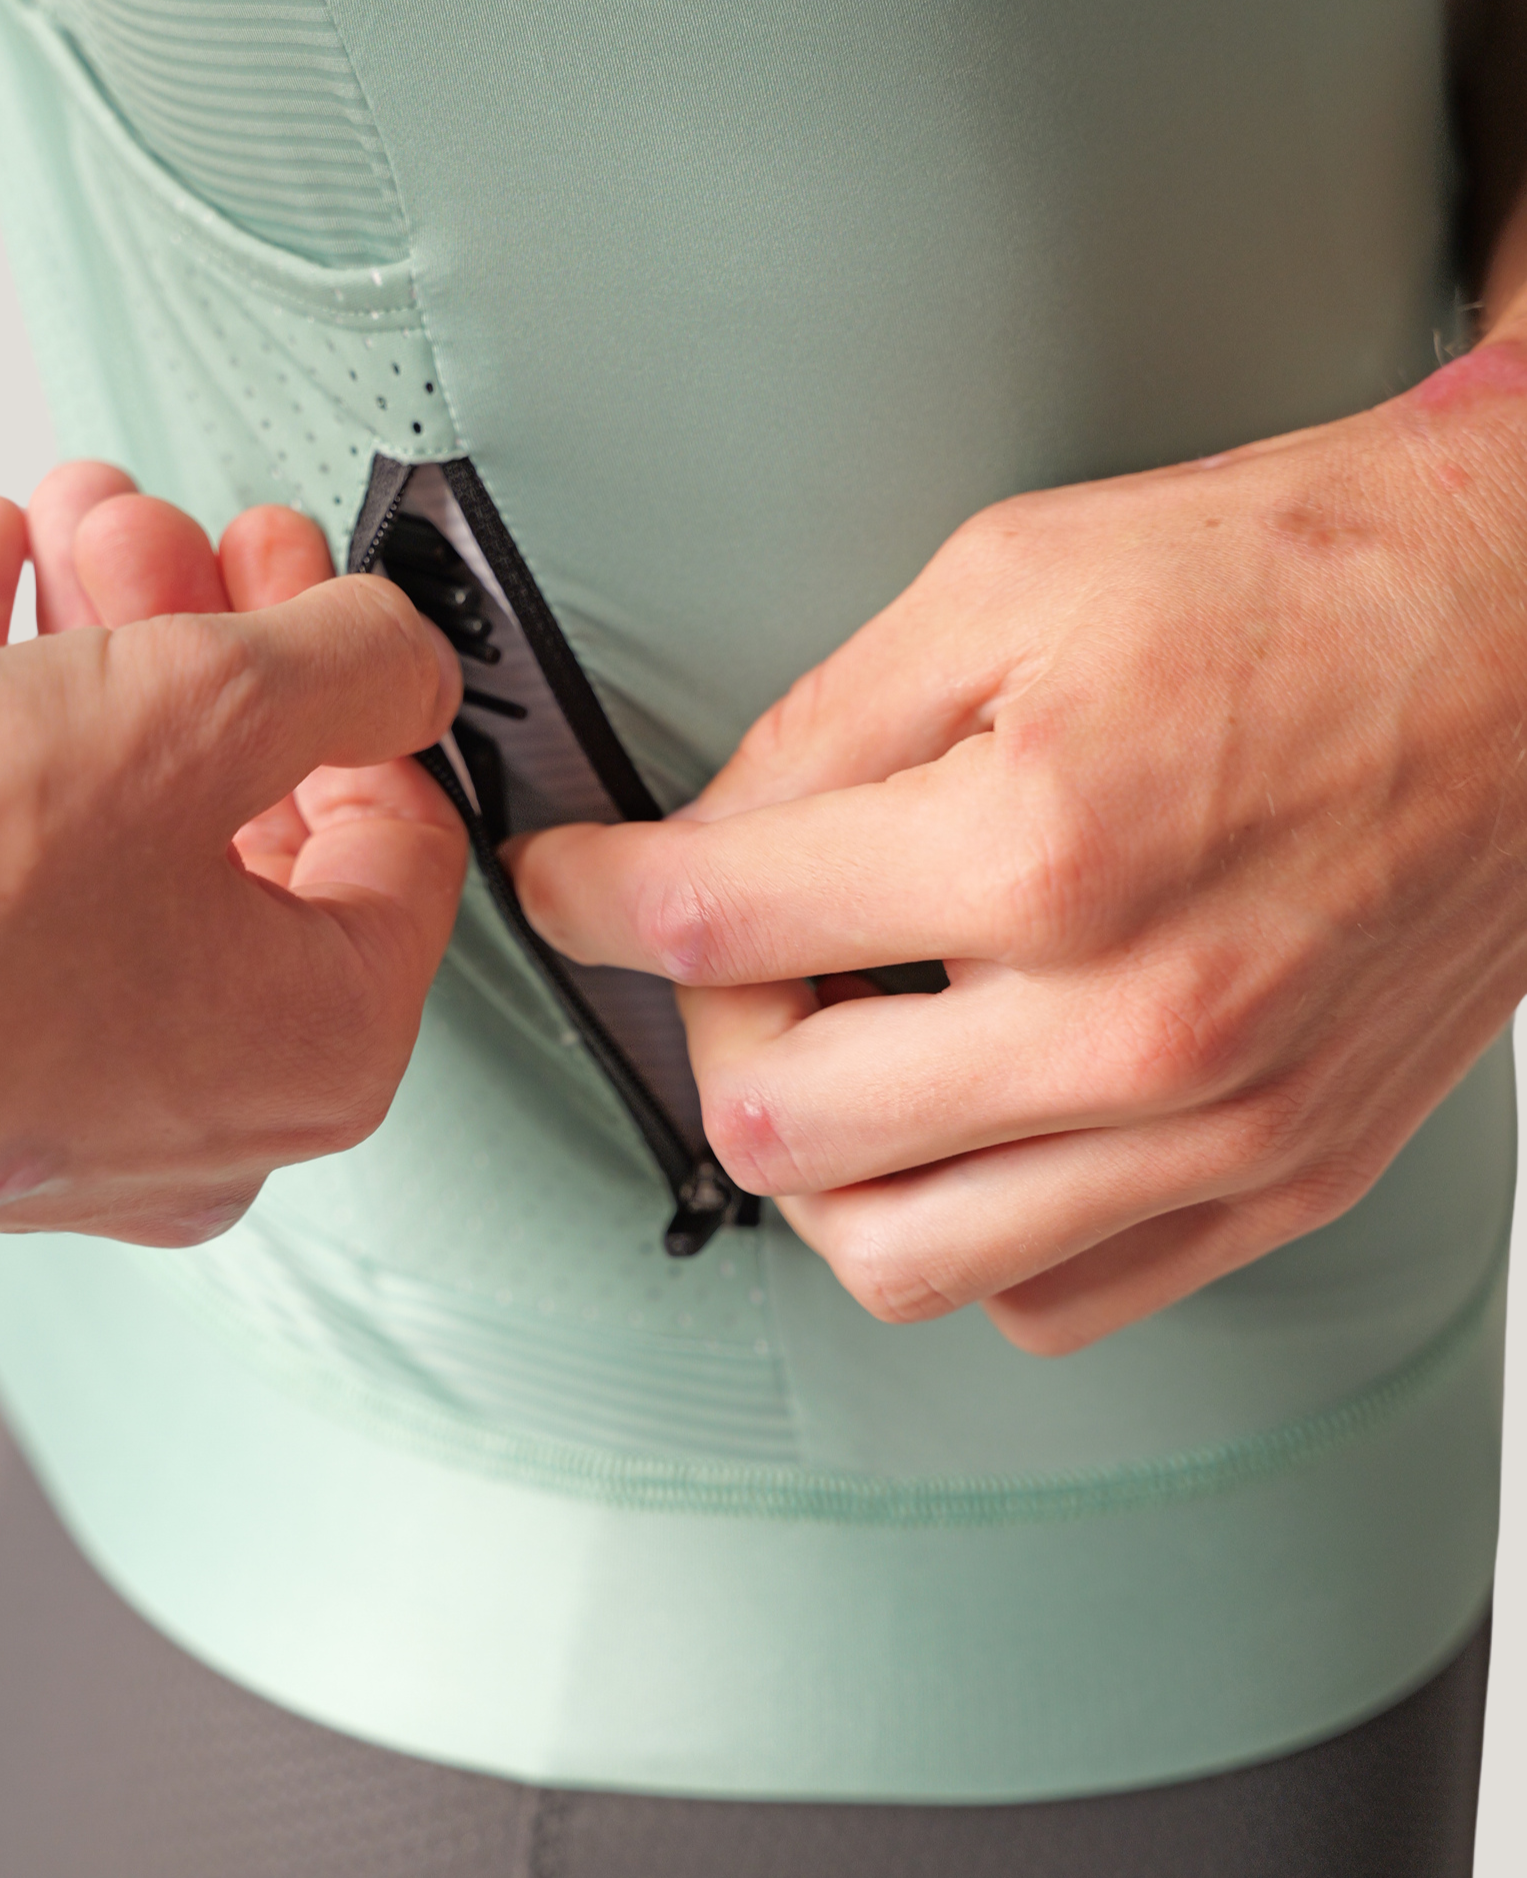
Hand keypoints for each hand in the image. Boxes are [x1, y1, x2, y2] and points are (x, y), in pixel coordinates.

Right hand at [0, 463, 462, 1239]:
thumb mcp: (207, 706)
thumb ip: (353, 664)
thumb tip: (402, 663)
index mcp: (316, 1051)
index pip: (402, 845)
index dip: (353, 682)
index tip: (299, 583)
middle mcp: (202, 1103)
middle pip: (246, 820)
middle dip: (200, 634)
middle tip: (161, 533)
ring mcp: (61, 1087)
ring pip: (111, 825)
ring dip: (94, 647)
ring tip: (59, 523)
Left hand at [511, 342, 1526, 1353]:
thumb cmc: (1302, 584)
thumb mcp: (1015, 576)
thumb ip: (825, 728)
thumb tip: (691, 845)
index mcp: (1045, 843)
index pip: (716, 923)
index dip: (597, 895)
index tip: (575, 886)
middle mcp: (1136, 1019)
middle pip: (781, 1128)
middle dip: (714, 1031)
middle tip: (739, 954)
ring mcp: (1220, 1127)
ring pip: (900, 1260)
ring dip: (825, 1164)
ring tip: (850, 1048)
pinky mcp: (1287, 1178)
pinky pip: (1054, 1301)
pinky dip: (972, 1234)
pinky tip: (974, 1121)